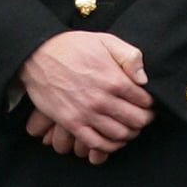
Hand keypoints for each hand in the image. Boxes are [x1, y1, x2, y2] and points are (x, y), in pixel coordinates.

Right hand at [20, 31, 154, 155]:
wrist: (37, 54)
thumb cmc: (71, 46)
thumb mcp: (104, 40)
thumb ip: (129, 56)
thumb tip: (144, 78)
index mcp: (113, 79)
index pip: (144, 102)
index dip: (149, 104)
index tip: (146, 103)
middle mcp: (102, 99)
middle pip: (136, 121)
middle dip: (143, 120)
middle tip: (141, 117)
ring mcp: (86, 113)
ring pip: (120, 135)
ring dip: (129, 134)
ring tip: (128, 127)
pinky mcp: (72, 123)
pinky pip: (98, 144)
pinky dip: (110, 146)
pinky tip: (112, 139)